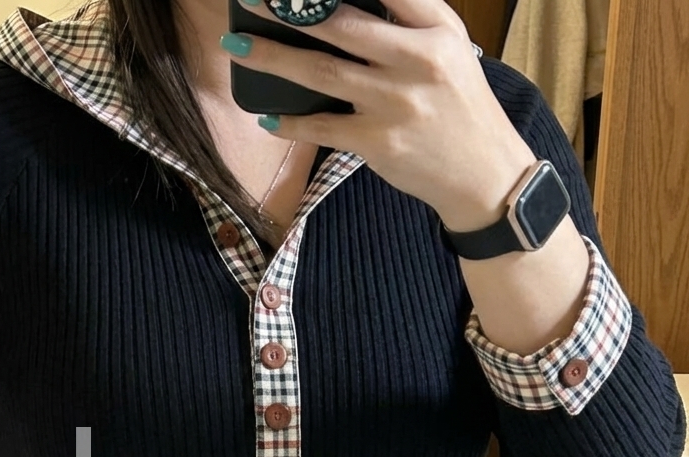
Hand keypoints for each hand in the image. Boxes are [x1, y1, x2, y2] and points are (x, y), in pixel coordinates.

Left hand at [222, 0, 537, 230]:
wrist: (483, 174)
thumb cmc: (459, 107)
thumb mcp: (450, 48)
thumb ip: (411, 16)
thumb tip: (348, 4)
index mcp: (436, 30)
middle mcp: (417, 61)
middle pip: (341, 26)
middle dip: (289, 10)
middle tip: (251, 0)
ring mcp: (395, 104)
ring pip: (321, 73)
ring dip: (273, 58)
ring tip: (239, 46)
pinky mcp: (377, 143)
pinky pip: (322, 127)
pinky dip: (291, 123)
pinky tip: (266, 115)